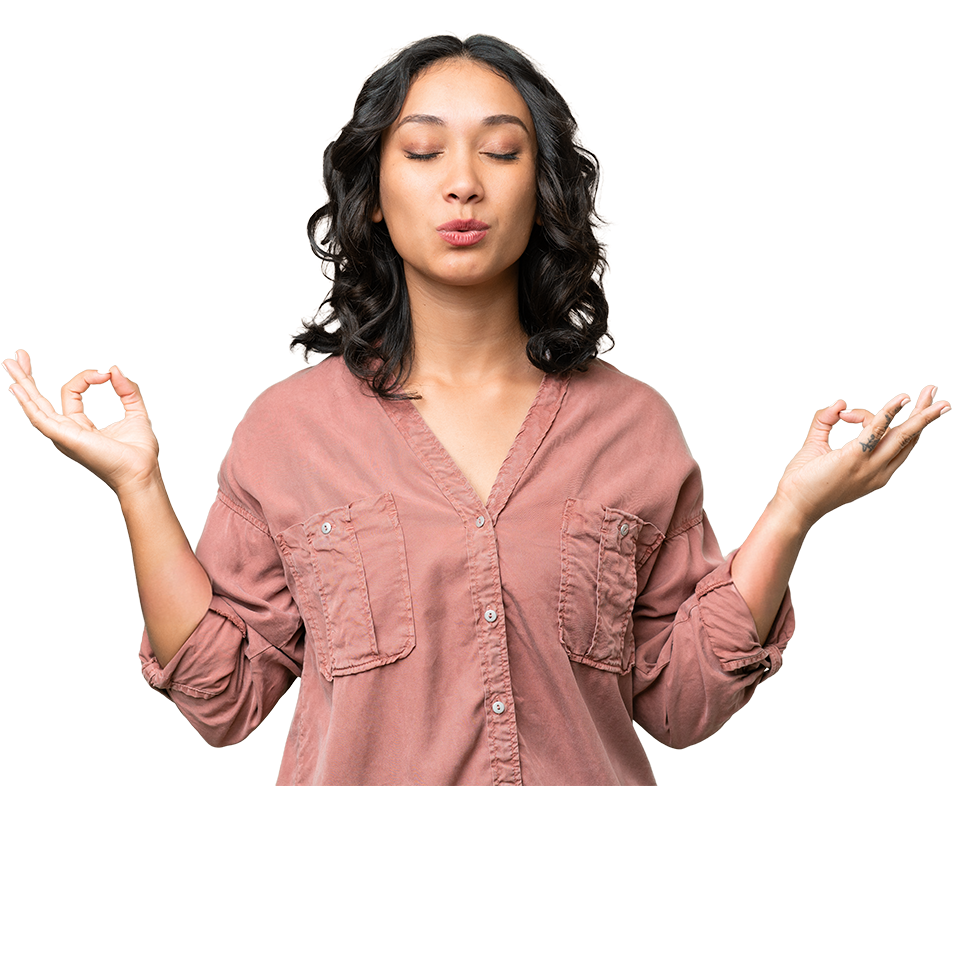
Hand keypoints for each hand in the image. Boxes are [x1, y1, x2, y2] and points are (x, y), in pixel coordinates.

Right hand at [4, 349, 160, 495]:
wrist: (141, 471)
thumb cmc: (139, 453)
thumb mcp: (136, 413)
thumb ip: (127, 391)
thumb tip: (116, 370)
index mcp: (82, 426)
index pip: (72, 393)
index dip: (87, 377)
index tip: (106, 373)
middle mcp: (68, 431)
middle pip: (40, 400)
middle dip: (28, 377)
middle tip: (18, 356)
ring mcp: (64, 435)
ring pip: (35, 406)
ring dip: (23, 384)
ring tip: (11, 363)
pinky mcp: (65, 438)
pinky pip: (40, 418)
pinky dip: (28, 403)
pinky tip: (18, 389)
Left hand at [774, 385, 949, 530]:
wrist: (793, 505)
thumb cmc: (803, 482)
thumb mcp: (817, 447)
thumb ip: (826, 423)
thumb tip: (839, 403)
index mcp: (875, 472)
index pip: (891, 441)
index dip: (876, 419)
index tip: (843, 413)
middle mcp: (878, 471)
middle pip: (909, 439)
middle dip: (925, 416)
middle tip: (938, 396)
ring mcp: (869, 466)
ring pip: (902, 435)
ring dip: (920, 413)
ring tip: (932, 393)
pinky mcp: (854, 459)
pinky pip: (876, 431)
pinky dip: (888, 413)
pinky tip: (900, 400)